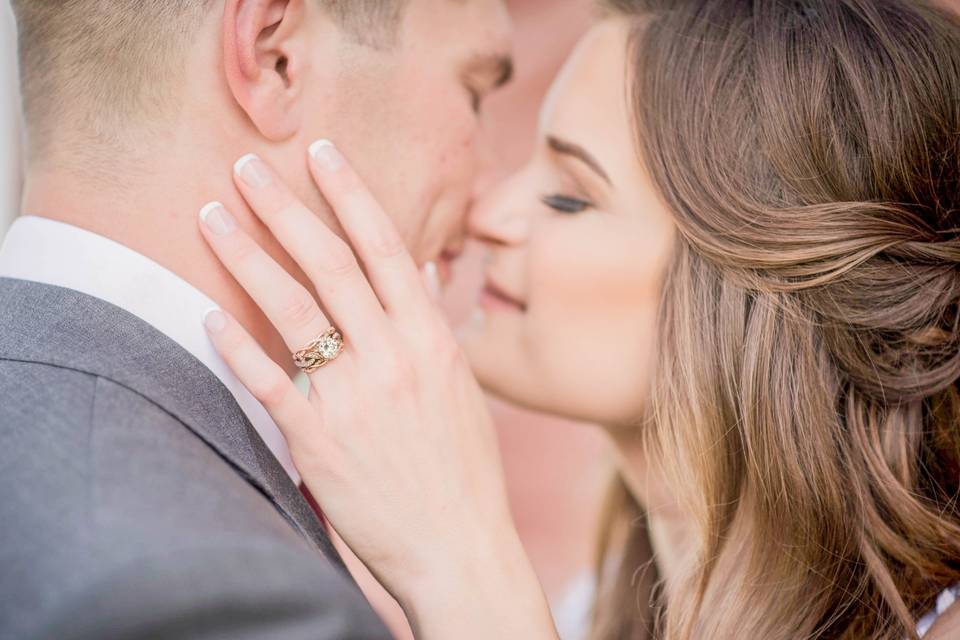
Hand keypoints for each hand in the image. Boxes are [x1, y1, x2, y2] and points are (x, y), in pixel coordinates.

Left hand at [197, 142, 556, 638]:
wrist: (460, 545)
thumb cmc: (464, 467)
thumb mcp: (462, 385)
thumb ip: (431, 325)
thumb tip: (419, 270)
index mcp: (431, 340)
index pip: (385, 248)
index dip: (350, 194)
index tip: (322, 151)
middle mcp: (392, 358)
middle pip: (329, 264)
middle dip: (284, 207)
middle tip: (247, 167)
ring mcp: (354, 398)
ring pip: (292, 310)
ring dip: (247, 257)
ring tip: (210, 216)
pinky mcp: (318, 442)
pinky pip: (269, 384)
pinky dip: (235, 347)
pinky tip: (206, 314)